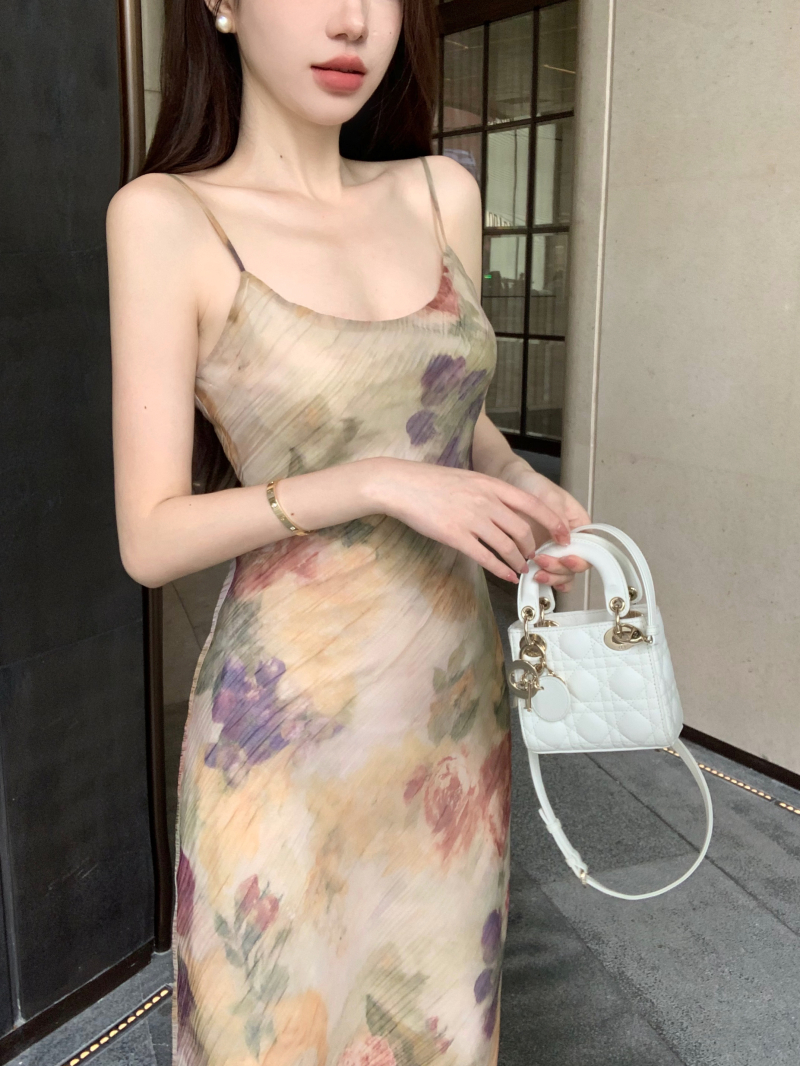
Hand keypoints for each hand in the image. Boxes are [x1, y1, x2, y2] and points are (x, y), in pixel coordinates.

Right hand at [369, 458, 572, 583]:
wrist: (402, 485)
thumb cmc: (432, 482)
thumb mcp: (469, 479)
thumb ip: (489, 492)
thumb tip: (506, 509)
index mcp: (491, 485)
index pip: (533, 504)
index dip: (552, 521)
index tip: (563, 535)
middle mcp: (486, 501)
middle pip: (522, 529)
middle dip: (533, 548)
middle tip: (535, 557)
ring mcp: (471, 519)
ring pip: (507, 546)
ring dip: (518, 561)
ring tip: (522, 569)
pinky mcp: (456, 536)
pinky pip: (486, 557)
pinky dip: (501, 570)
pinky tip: (507, 576)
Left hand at [501, 461, 591, 593]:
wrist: (512, 486)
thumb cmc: (534, 487)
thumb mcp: (549, 496)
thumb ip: (557, 518)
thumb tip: (566, 541)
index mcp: (580, 527)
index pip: (589, 550)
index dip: (580, 559)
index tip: (565, 559)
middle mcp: (571, 542)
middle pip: (575, 567)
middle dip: (560, 569)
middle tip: (541, 561)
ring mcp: (555, 552)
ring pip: (562, 576)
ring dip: (552, 578)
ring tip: (535, 573)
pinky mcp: (539, 557)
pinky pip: (548, 576)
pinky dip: (545, 582)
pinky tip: (534, 579)